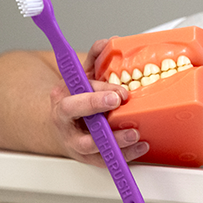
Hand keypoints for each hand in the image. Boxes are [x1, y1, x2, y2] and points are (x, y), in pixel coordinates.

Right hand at [48, 38, 148, 165]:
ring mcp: (75, 142)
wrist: (65, 125)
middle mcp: (65, 122)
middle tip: (120, 105)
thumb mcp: (83, 76)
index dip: (95, 96)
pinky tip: (140, 146)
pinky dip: (124, 155)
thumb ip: (95, 58)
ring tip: (135, 133)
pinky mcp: (88, 157)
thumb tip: (107, 42)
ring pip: (90, 146)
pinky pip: (104, 160)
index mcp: (62, 99)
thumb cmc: (77, 99)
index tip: (117, 94)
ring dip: (115, 140)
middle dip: (97, 110)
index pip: (75, 98)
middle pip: (76, 119)